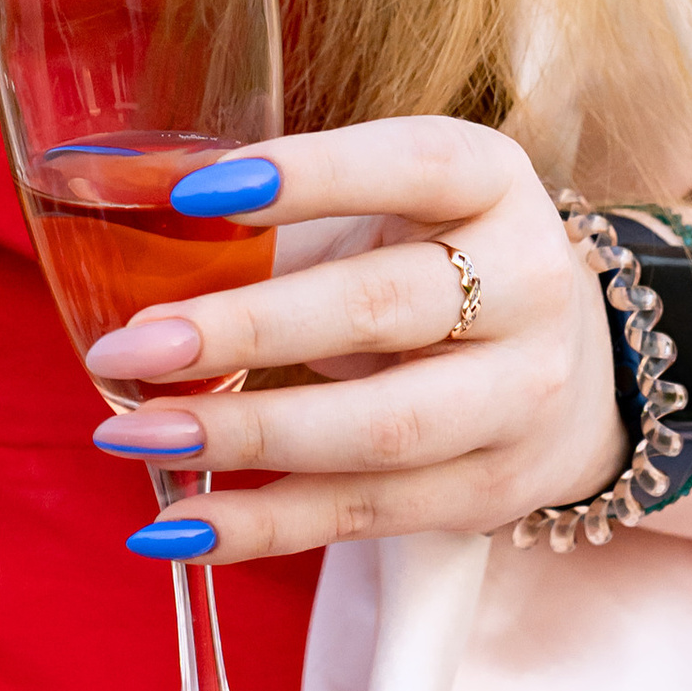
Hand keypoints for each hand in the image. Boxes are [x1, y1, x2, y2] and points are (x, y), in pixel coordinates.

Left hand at [83, 117, 617, 559]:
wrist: (570, 362)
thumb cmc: (431, 258)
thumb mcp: (389, 205)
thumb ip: (279, 209)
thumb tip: (121, 200)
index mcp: (491, 180)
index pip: (407, 165)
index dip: (307, 176)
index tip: (192, 193)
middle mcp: (526, 283)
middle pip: (382, 309)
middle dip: (246, 330)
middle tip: (128, 348)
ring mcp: (521, 396)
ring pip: (380, 429)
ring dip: (245, 436)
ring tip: (135, 435)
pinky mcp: (491, 490)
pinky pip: (368, 514)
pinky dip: (265, 525)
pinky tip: (178, 525)